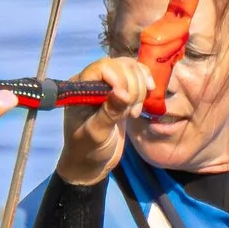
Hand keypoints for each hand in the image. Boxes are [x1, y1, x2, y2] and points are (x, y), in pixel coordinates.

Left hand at [57, 54, 147, 187]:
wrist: (91, 161)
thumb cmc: (87, 149)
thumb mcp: (96, 134)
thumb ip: (108, 113)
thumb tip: (122, 92)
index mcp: (80, 87)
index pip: (102, 67)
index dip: (119, 78)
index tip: (126, 101)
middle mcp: (93, 80)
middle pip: (121, 66)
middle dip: (133, 87)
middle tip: (131, 113)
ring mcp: (109, 84)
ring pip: (132, 68)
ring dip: (140, 88)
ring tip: (134, 113)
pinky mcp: (122, 90)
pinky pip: (137, 74)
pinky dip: (146, 82)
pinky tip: (148, 96)